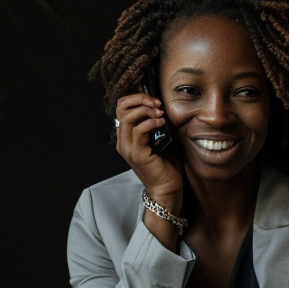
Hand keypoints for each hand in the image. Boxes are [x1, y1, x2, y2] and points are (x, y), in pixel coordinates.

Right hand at [114, 90, 182, 208]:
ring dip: (146, 110)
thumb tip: (160, 105)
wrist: (167, 189)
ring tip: (160, 112)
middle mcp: (123, 142)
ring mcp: (128, 149)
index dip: (135, 98)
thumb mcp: (160, 139)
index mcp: (125, 137)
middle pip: (121, 109)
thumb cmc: (166, 166)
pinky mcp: (137, 154)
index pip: (121, 108)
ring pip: (128, 118)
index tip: (153, 100)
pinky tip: (162, 122)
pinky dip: (151, 122)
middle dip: (140, 100)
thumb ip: (155, 124)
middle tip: (157, 103)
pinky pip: (140, 130)